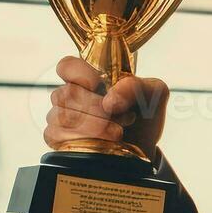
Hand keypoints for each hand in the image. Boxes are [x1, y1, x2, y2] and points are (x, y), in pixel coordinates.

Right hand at [44, 56, 169, 159]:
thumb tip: (111, 99)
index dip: (78, 72)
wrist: (144, 146)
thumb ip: (135, 86)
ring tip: (118, 132)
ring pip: (62, 116)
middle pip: (67, 93)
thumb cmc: (144, 113)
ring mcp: (62, 118)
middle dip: (96, 107)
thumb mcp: (152, 93)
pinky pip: (58, 136)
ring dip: (94, 126)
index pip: (67, 66)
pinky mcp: (60, 140)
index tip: (97, 83)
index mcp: (90, 77)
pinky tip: (104, 143)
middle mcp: (72, 95)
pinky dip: (85, 139)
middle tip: (123, 117)